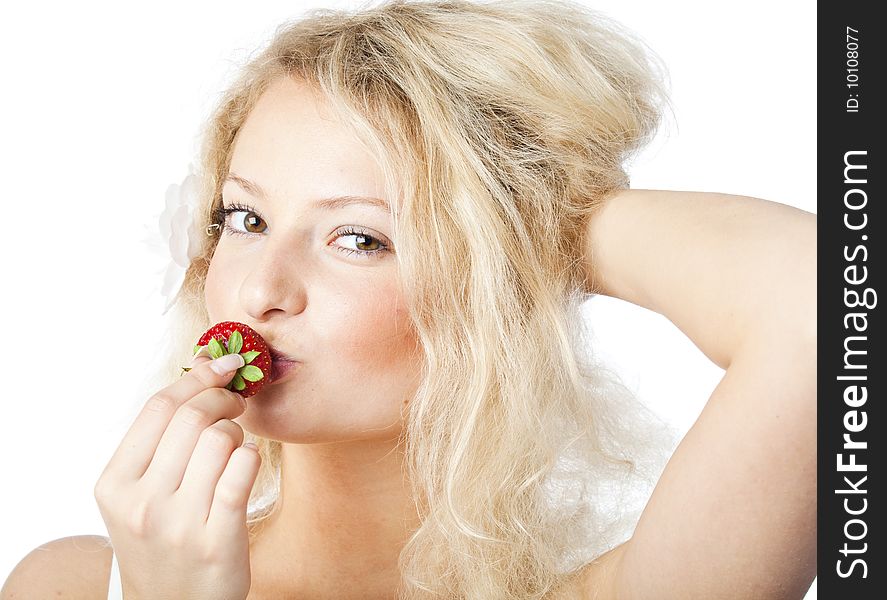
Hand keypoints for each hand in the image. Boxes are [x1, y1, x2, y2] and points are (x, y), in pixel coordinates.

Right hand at [94, 353, 260, 599]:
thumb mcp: (139, 494)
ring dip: (236, 433)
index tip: (222, 365)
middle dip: (223, 398)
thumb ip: (161, 439)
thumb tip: (202, 368)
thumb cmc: (161, 540)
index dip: (196, 377)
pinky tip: (245, 462)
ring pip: (220, 440)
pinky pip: (242, 470)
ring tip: (233, 447)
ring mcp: (178, 523)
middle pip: (191, 417)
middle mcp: (141, 502)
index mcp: (115, 483)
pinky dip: (250, 456)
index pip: (159, 407)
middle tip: (236, 402)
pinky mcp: (217, 539)